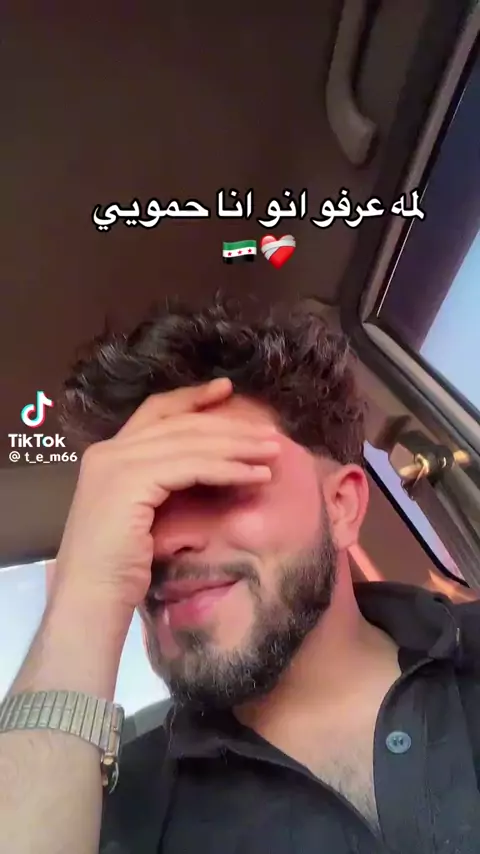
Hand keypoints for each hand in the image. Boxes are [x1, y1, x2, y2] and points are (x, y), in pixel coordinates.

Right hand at [53, 379, 279, 612]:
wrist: (89, 599)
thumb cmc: (116, 569)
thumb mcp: (140, 514)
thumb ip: (160, 484)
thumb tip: (206, 467)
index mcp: (107, 455)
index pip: (156, 412)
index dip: (192, 398)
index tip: (225, 389)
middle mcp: (108, 451)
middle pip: (180, 425)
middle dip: (229, 426)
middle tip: (268, 432)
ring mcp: (117, 464)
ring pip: (190, 443)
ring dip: (238, 447)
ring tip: (272, 452)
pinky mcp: (131, 482)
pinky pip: (192, 467)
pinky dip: (228, 468)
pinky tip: (254, 474)